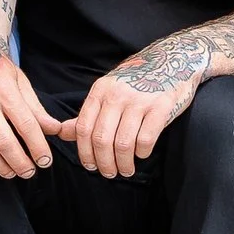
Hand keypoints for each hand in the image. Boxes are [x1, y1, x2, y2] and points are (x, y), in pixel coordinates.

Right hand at [0, 23, 62, 178]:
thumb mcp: (18, 80)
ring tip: (13, 173)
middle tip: (30, 172)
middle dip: (20, 162)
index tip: (46, 161)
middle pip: (4, 141)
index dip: (38, 147)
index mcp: (4, 89)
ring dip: (0, 166)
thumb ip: (35, 107)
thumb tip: (54, 130)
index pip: (25, 125)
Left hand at [60, 45, 205, 177]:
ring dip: (123, 163)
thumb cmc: (136, 80)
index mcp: (100, 90)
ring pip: (123, 143)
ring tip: (126, 170)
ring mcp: (140, 100)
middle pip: (101, 139)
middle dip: (104, 163)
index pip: (83, 127)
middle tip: (109, 173)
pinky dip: (142, 153)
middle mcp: (117, 94)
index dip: (84, 152)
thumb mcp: (108, 92)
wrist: (171, 60)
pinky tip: (142, 154)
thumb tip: (62, 133)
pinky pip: (146, 139)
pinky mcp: (161, 106)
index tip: (90, 165)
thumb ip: (87, 114)